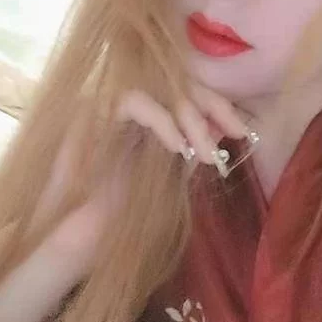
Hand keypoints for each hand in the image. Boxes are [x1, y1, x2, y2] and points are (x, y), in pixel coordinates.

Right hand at [42, 85, 250, 273]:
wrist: (79, 237)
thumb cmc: (121, 212)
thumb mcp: (170, 178)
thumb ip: (190, 150)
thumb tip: (221, 129)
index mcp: (149, 118)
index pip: (187, 95)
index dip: (217, 107)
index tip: (242, 131)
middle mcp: (130, 105)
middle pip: (177, 84)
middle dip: (211, 106)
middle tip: (235, 131)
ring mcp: (109, 104)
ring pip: (158, 90)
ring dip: (189, 118)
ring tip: (206, 153)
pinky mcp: (91, 110)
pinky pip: (134, 101)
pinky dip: (161, 120)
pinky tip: (177, 147)